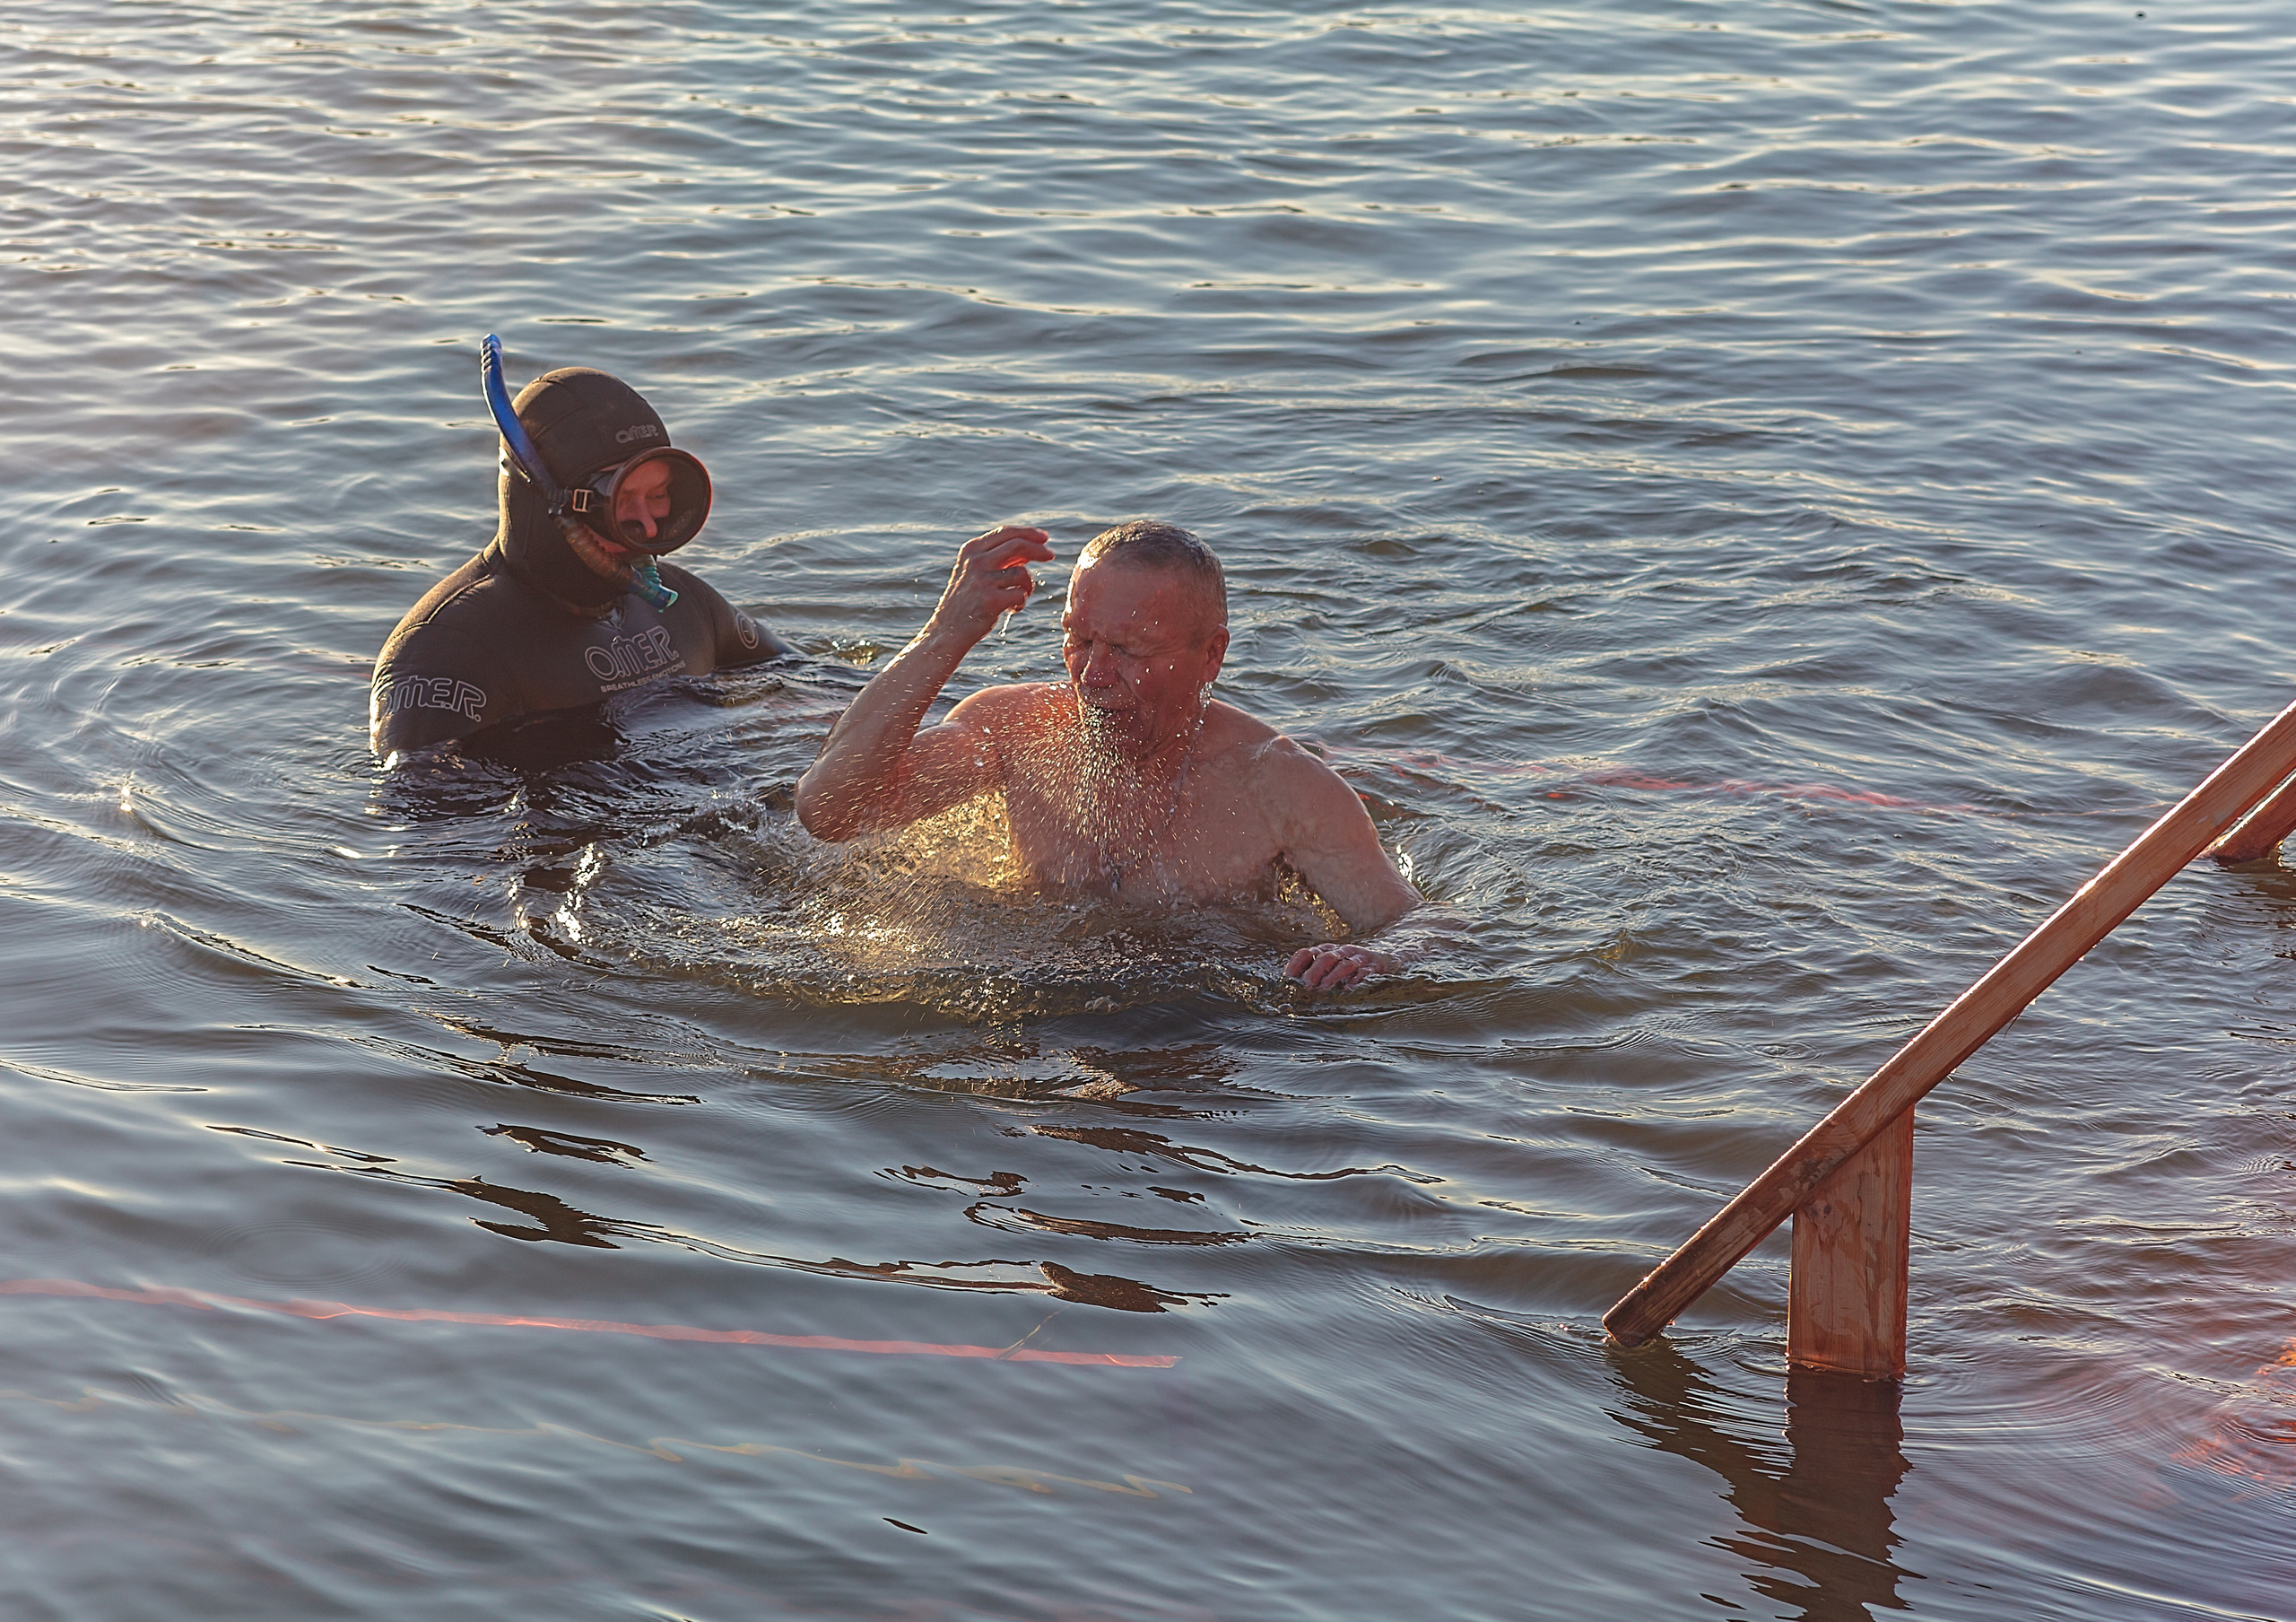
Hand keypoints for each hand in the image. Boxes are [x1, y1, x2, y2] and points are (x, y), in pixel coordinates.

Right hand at [926, 524, 1054, 645]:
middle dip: (1039, 549)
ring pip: (1022, 573)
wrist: (948, 631)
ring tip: (1018, 598)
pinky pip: (1021, 594)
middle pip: (1017, 545)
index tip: (1044, 538)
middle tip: (1051, 555)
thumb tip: (1030, 549)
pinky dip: (1021, 602)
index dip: (1028, 533)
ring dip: (1028, 586)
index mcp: (971, 550)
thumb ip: (999, 559)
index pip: (1005, 533)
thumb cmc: (967, 601)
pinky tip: (1011, 610)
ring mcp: (982, 580)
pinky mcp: (990, 600)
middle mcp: (975, 561)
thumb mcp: (976, 573)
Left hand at [1284, 941, 1395, 990]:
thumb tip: (1293, 989)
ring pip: (1344, 964)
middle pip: (1325, 957)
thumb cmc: (1353, 968)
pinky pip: (1365, 972)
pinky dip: (1357, 980)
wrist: (1387, 960)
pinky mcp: (1374, 967)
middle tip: (1305, 987)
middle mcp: (1342, 951)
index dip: (1295, 965)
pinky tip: (1349, 989)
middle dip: (1313, 972)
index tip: (1287, 980)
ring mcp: (1359, 958)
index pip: (1306, 953)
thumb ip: (1315, 974)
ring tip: (1323, 989)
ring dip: (1332, 977)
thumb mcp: (1332, 967)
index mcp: (1327, 951)